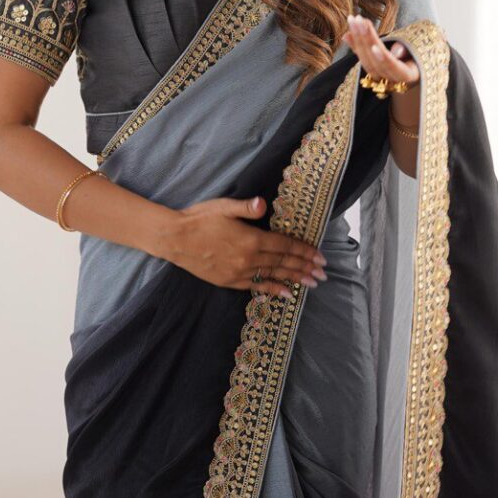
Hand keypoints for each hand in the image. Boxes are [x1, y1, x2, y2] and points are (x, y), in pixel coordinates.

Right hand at [155, 195, 328, 299]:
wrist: (175, 239)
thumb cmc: (199, 219)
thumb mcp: (223, 207)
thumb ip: (246, 207)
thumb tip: (263, 204)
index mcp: (251, 239)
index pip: (284, 246)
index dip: (304, 251)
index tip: (319, 256)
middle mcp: (248, 258)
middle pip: (283, 263)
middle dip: (305, 267)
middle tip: (323, 274)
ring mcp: (239, 272)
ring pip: (273, 276)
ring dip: (294, 279)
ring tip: (311, 283)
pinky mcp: (229, 281)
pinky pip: (256, 286)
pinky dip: (272, 289)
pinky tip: (285, 293)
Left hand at [343, 14, 420, 108]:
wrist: (420, 66)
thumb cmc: (423, 53)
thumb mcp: (422, 48)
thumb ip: (408, 49)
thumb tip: (395, 52)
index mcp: (409, 76)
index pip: (394, 68)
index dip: (384, 59)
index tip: (374, 46)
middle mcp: (392, 82)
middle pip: (375, 63)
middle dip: (366, 40)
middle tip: (359, 19)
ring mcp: (381, 79)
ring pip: (366, 62)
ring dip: (358, 39)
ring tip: (353, 21)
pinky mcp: (373, 72)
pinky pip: (362, 59)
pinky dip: (354, 46)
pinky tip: (347, 34)